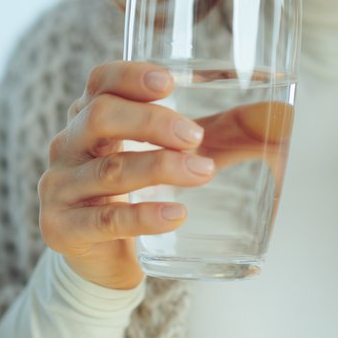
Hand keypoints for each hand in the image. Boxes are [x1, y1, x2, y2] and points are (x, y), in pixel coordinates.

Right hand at [38, 61, 215, 288]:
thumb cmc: (139, 193)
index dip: (130, 76)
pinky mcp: (63, 229)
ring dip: (160, 168)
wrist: (103, 261)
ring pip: (109, 170)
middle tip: (196, 136)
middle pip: (100, 117)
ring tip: (203, 172)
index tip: (169, 81)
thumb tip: (276, 115)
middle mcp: (67, 145)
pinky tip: (177, 214)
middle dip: (152, 122)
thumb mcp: (169, 156)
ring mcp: (60, 188)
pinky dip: (144, 216)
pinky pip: (106, 220)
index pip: (99, 81)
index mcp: (89, 117)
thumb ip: (216, 133)